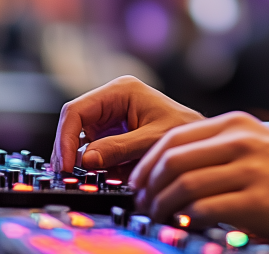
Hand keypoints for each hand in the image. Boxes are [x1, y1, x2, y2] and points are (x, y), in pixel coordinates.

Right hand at [51, 76, 204, 173]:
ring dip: (81, 160)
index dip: (66, 138)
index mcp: (121, 90)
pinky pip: (93, 149)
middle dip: (69, 151)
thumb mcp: (152, 140)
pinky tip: (102, 175)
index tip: (67, 165)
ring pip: (80, 138)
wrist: (202, 141)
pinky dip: (94, 164)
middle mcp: (112, 100)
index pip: (77, 110)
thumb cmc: (185, 130)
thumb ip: (120, 148)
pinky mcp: (114, 133)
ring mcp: (111, 117)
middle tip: (70, 177)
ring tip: (87, 178)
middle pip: (74, 124)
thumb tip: (86, 159)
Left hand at [129, 111, 268, 246]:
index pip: (175, 137)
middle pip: (174, 159)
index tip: (137, 182)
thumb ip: (219, 147)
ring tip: (159, 217)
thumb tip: (170, 165)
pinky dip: (188, 218)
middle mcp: (241, 141)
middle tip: (142, 203)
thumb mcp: (256, 144)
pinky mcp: (257, 200)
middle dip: (148, 186)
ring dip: (162, 205)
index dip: (147, 162)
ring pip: (185, 184)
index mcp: (236, 124)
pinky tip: (185, 224)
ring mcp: (250, 169)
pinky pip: (206, 209)